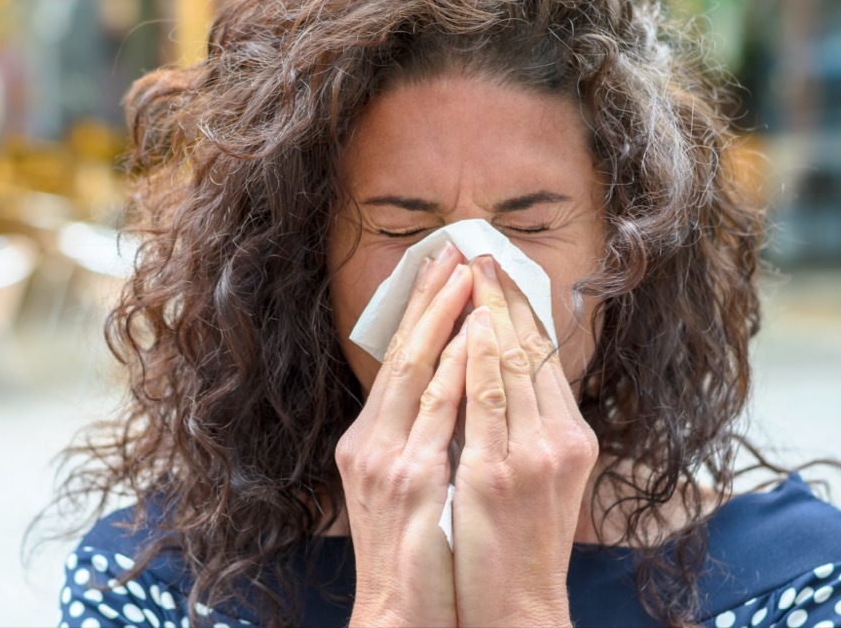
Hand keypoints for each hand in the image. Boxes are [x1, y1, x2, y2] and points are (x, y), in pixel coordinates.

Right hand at [336, 242, 471, 627]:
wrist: (401, 614)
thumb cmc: (417, 556)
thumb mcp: (412, 487)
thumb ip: (425, 437)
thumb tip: (457, 390)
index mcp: (371, 439)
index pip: (399, 359)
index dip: (422, 310)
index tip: (445, 269)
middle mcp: (371, 441)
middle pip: (402, 352)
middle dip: (431, 298)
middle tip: (455, 250)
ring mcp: (387, 459)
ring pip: (416, 371)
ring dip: (444, 319)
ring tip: (467, 276)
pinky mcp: (411, 481)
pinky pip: (436, 413)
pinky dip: (453, 369)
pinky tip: (469, 338)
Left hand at [451, 256, 598, 626]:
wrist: (515, 609)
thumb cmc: (515, 545)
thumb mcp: (533, 479)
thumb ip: (522, 427)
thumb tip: (496, 375)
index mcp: (570, 438)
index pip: (546, 358)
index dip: (522, 309)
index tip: (502, 270)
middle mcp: (560, 440)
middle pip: (533, 351)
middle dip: (507, 296)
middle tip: (485, 250)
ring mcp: (532, 456)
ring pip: (514, 364)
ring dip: (491, 311)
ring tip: (473, 268)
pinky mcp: (500, 474)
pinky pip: (489, 399)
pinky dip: (480, 356)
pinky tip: (470, 323)